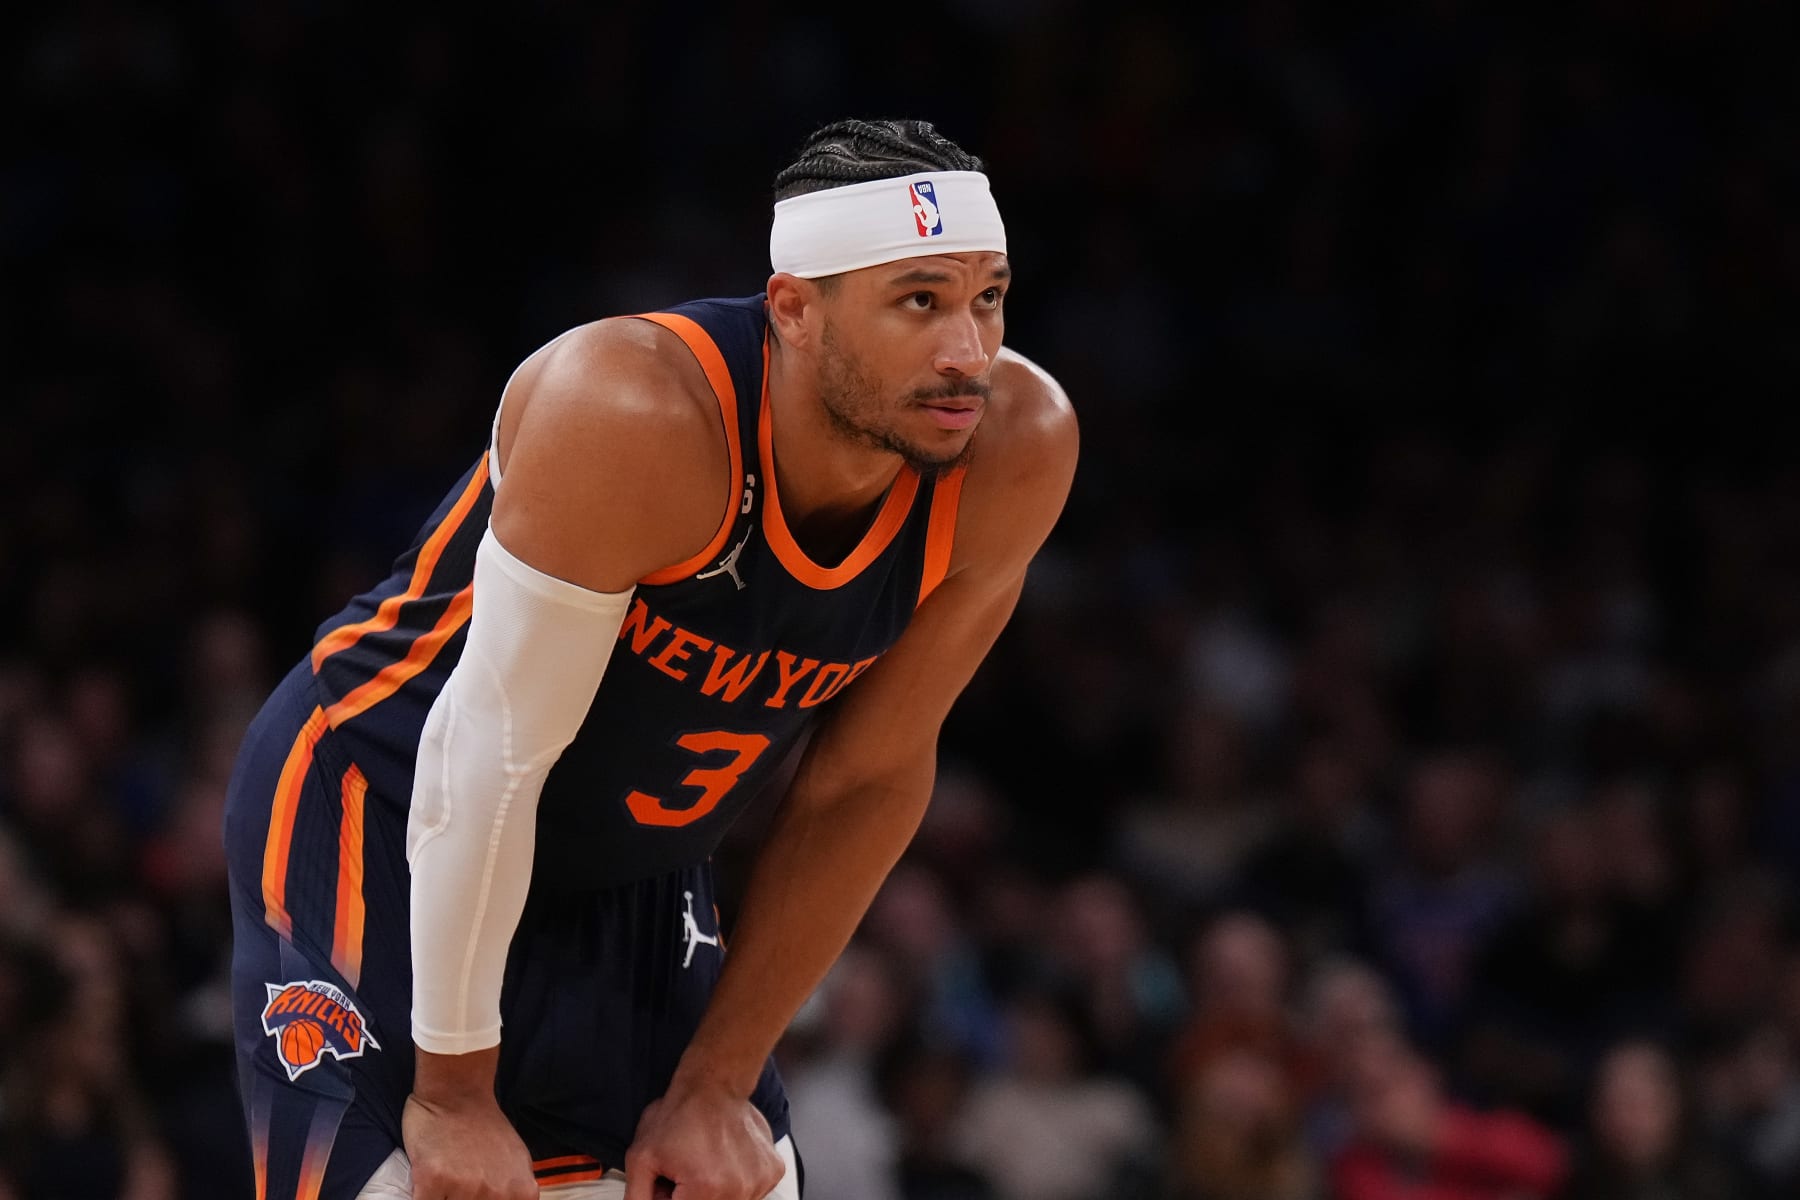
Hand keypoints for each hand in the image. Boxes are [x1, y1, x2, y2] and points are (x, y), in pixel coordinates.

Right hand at [402, 1091, 537, 1199]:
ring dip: (443, 1198)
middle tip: (457, 1187)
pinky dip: (422, 1197)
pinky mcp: (433, 1180)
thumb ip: (515, 1194)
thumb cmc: (485, 1126)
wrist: (457, 1092)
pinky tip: (425, 1186)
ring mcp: (465, 1188)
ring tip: (444, 1183)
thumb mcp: (517, 1161)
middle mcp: (496, 1193)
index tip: (471, 1195)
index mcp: (521, 1192)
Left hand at [623, 1078, 785, 1199]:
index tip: (671, 1185)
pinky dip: (736, 1183)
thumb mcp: (641, 1158)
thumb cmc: (681, 1114)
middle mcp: (738, 1189)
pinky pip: (751, 1192)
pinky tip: (725, 1162)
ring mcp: (759, 1181)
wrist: (714, 1084)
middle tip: (685, 1174)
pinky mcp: (772, 1172)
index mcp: (707, 1190)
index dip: (672, 1198)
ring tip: (705, 1166)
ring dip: (716, 1193)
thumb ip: (638, 1197)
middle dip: (692, 1196)